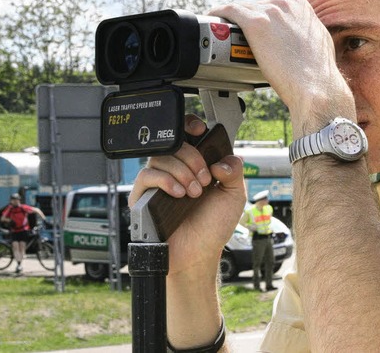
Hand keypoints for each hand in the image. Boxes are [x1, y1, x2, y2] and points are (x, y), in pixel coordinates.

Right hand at [128, 115, 245, 277]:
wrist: (199, 253)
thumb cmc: (213, 226)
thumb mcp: (234, 195)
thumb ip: (235, 171)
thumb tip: (222, 159)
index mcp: (195, 164)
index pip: (186, 134)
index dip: (190, 125)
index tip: (200, 131)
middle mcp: (175, 169)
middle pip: (174, 142)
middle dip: (193, 157)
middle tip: (205, 179)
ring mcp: (158, 181)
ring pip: (161, 157)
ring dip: (182, 172)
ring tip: (194, 193)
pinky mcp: (144, 196)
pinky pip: (147, 175)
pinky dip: (166, 181)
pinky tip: (179, 193)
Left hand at [209, 0, 355, 133]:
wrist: (314, 86)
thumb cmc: (316, 73)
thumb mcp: (317, 43)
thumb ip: (304, 35)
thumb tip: (295, 41)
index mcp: (301, 7)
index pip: (273, 7)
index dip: (263, 19)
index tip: (257, 29)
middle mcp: (286, 5)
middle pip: (257, 7)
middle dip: (248, 20)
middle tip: (238, 36)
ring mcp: (270, 12)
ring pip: (243, 9)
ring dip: (233, 19)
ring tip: (223, 32)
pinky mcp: (255, 23)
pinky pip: (231, 11)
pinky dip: (220, 13)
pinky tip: (213, 17)